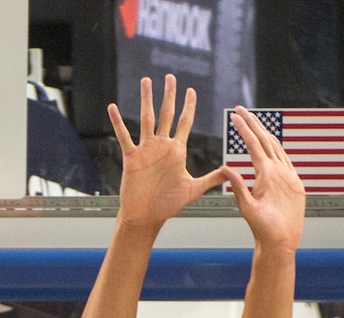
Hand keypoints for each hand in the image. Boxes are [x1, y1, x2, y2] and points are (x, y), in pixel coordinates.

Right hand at [108, 74, 224, 228]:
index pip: (184, 123)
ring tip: (146, 81)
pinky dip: (118, 122)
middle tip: (171, 76)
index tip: (191, 90)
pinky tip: (113, 108)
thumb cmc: (168, 205)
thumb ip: (211, 179)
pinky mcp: (132, 157)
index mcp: (177, 151)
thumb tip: (230, 172)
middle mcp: (162, 146)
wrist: (147, 216)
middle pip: (166, 114)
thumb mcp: (193, 190)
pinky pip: (124, 136)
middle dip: (169, 95)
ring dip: (146, 99)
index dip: (188, 106)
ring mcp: (146, 150)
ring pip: (147, 119)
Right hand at [221, 107, 305, 253]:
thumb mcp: (246, 208)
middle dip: (253, 123)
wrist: (282, 242)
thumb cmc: (263, 229)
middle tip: (241, 110)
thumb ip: (237, 186)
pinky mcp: (297, 183)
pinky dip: (276, 149)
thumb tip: (226, 168)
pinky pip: (286, 160)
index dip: (244, 129)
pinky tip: (271, 145)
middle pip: (266, 140)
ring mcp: (291, 176)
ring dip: (265, 133)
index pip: (254, 144)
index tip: (235, 116)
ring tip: (254, 123)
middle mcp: (281, 171)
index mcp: (267, 174)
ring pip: (277, 148)